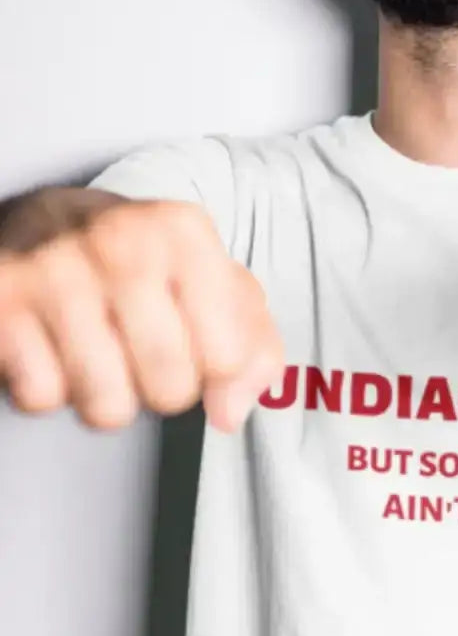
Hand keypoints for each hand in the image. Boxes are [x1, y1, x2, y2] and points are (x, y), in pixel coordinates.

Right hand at [0, 198, 284, 432]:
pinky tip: (52, 345)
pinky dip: (48, 387)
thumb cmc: (144, 265)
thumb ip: (254, 347)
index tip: (193, 339)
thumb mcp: (216, 285)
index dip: (215, 369)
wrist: (44, 222)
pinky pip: (43, 398)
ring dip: (104, 395)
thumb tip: (230, 412)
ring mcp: (53, 269)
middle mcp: (119, 241)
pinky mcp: (0, 302)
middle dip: (161, 388)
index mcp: (182, 231)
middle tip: (140, 347)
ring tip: (97, 348)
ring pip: (106, 405)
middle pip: (171, 388)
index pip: (228, 357)